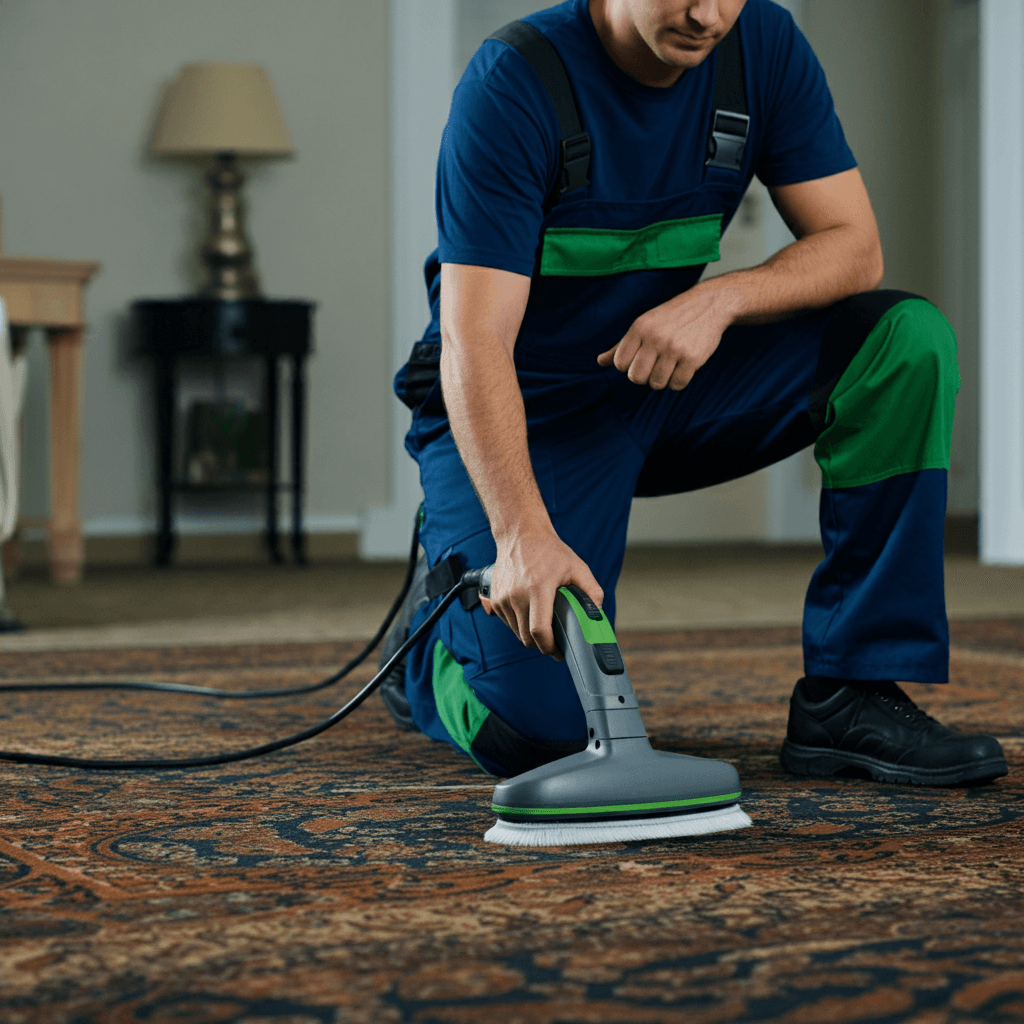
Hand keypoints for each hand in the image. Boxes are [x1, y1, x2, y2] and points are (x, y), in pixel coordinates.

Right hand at [480, 527, 603, 657]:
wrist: (520, 535)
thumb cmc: (549, 551)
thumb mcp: (577, 567)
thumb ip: (592, 591)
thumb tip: (598, 614)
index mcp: (538, 588)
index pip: (538, 631)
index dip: (549, 647)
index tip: (557, 651)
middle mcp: (516, 595)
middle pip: (526, 638)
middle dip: (541, 644)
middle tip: (554, 641)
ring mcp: (503, 597)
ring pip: (516, 632)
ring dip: (529, 634)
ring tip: (543, 623)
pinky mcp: (495, 598)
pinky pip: (508, 622)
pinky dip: (519, 624)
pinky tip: (530, 613)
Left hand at [596, 281, 735, 389]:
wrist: (710, 304)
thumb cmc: (671, 317)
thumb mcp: (643, 324)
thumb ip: (621, 345)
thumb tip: (600, 362)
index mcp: (639, 328)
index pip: (620, 364)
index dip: (628, 366)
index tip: (641, 359)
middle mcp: (655, 337)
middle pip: (635, 377)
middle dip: (644, 377)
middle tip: (654, 366)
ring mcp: (674, 348)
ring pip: (657, 384)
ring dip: (662, 380)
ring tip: (669, 366)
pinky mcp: (692, 358)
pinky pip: (677, 385)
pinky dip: (678, 382)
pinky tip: (682, 368)